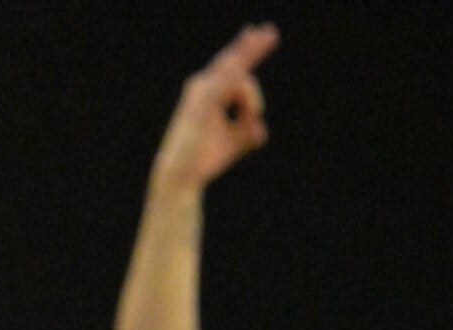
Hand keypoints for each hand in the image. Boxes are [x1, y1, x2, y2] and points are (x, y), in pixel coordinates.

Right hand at [152, 24, 279, 197]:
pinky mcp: (202, 102)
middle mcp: (203, 86)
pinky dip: (243, 92)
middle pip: (234, 63)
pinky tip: (252, 103)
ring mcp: (201, 91)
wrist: (182, 175)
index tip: (266, 35)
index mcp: (210, 92)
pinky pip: (227, 85)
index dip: (249, 50)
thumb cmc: (205, 158)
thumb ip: (250, 128)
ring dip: (251, 96)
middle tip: (270, 31)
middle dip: (252, 48)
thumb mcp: (236, 141)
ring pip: (237, 78)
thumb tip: (259, 127)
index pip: (234, 67)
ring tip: (254, 114)